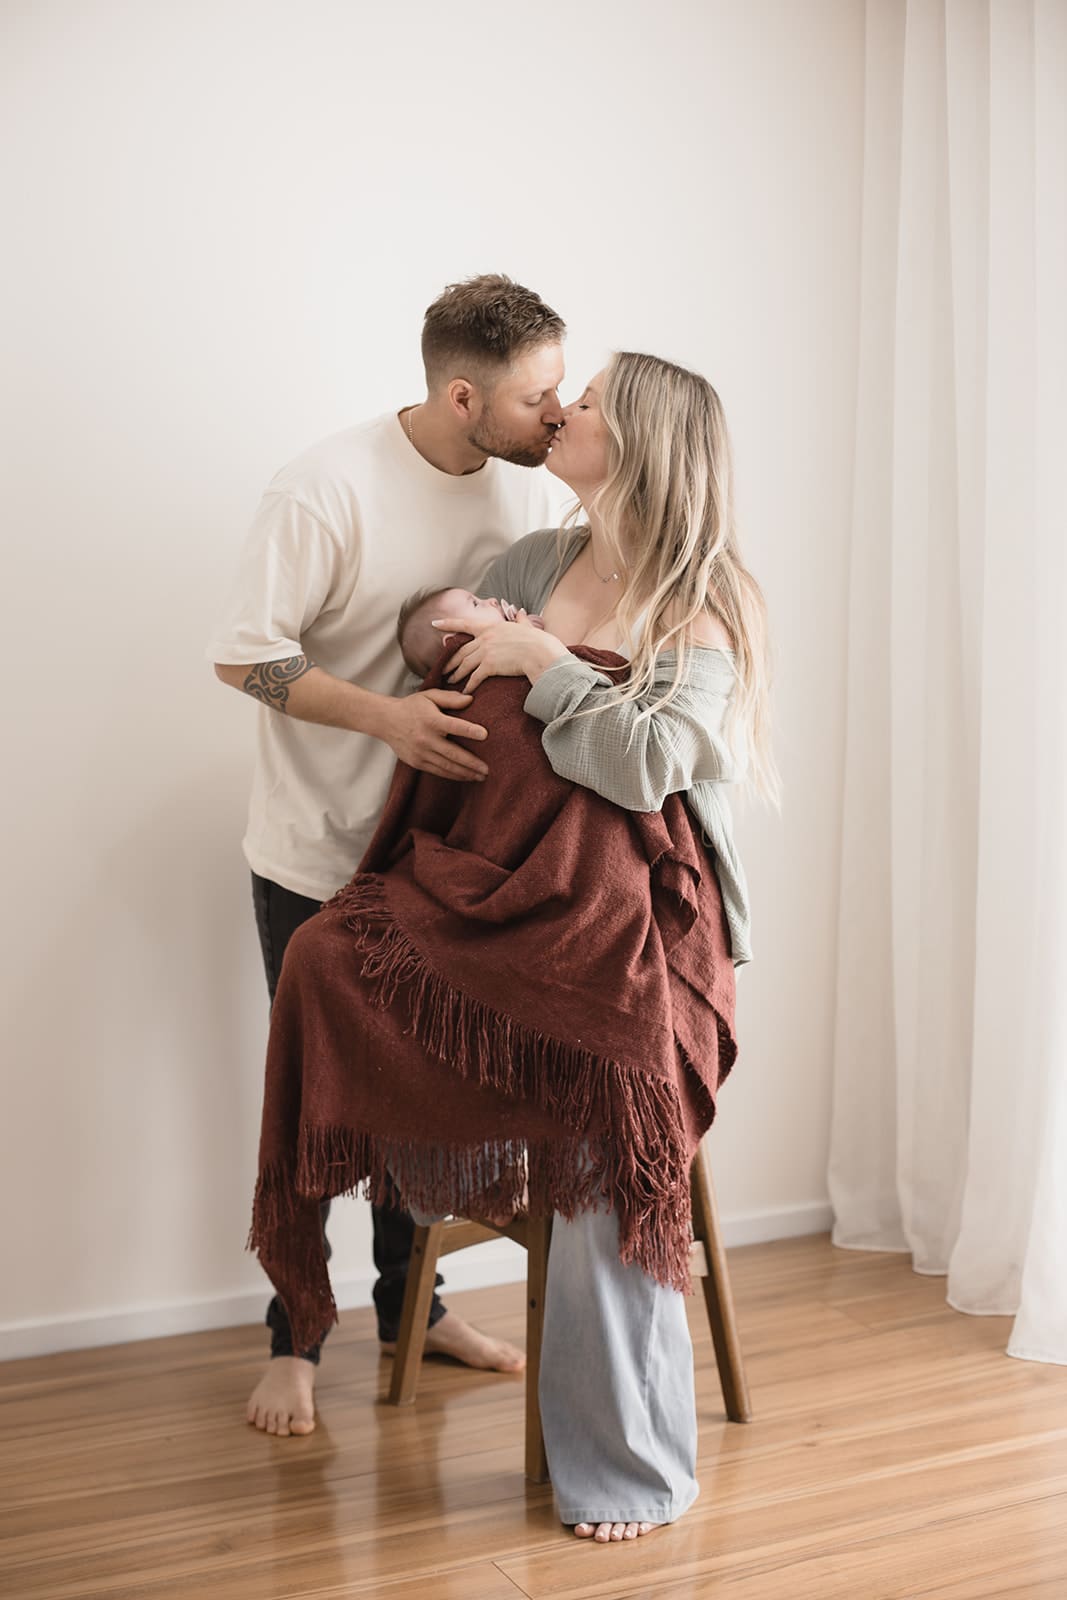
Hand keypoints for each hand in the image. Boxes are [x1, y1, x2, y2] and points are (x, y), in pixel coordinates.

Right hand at [383, 688, 488, 780]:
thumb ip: (450, 698)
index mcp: (431, 720)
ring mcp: (420, 752)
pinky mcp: (416, 762)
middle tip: (488, 769)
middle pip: (453, 753)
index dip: (469, 730)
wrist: (385, 721)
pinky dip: (453, 775)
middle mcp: (425, 738)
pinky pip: (438, 771)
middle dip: (472, 763)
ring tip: (481, 776)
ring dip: (465, 773)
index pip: (454, 726)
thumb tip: (471, 699)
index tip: (485, 735)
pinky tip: (465, 776)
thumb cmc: (412, 706)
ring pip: (447, 766)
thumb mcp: (429, 696)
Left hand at [432, 612, 567, 691]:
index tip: (434, 623)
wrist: (541, 653)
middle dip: (450, 661)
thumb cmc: (538, 641)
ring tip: (450, 681)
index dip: (448, 623)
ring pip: (465, 664)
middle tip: (443, 668)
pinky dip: (468, 685)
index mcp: (492, 627)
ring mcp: (486, 651)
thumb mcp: (526, 627)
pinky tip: (465, 692)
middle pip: (462, 651)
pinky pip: (474, 678)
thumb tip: (520, 612)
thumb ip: (520, 620)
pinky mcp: (489, 666)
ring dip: (456, 674)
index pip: (464, 624)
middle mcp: (485, 638)